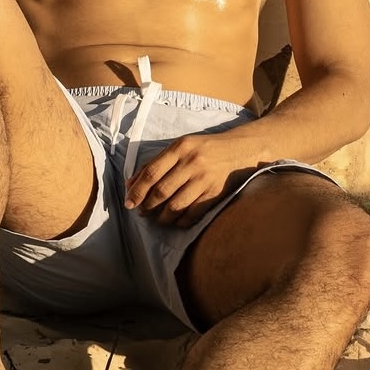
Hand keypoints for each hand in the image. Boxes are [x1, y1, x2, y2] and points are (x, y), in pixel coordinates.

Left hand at [125, 131, 251, 229]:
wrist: (240, 149)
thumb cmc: (204, 148)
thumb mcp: (180, 147)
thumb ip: (155, 163)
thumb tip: (130, 184)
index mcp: (180, 148)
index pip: (152, 172)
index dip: (137, 191)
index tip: (129, 203)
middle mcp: (192, 163)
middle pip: (162, 191)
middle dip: (147, 206)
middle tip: (142, 213)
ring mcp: (204, 179)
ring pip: (176, 206)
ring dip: (162, 217)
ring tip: (157, 219)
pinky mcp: (215, 193)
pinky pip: (193, 213)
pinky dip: (180, 221)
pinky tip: (175, 221)